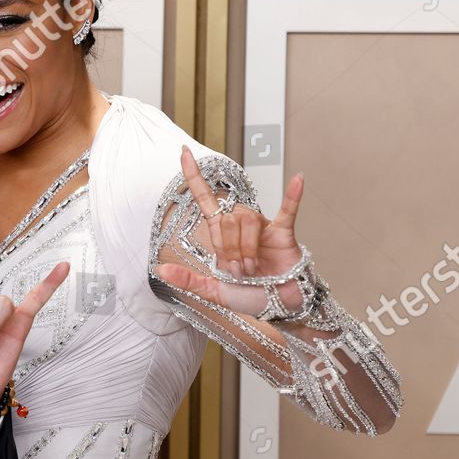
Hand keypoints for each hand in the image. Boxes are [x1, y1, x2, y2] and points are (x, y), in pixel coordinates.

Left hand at [153, 145, 304, 315]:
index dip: (193, 176)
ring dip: (246, 249)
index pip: (204, 198)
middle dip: (229, 250)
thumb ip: (188, 280)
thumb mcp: (214, 292)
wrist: (280, 307)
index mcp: (221, 236)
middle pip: (225, 220)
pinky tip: (298, 178)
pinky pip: (288, 210)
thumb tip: (159, 270)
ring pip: (247, 221)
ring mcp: (263, 227)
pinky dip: (293, 195)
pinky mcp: (283, 232)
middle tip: (239, 272)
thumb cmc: (250, 297)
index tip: (183, 152)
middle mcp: (240, 226)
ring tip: (253, 270)